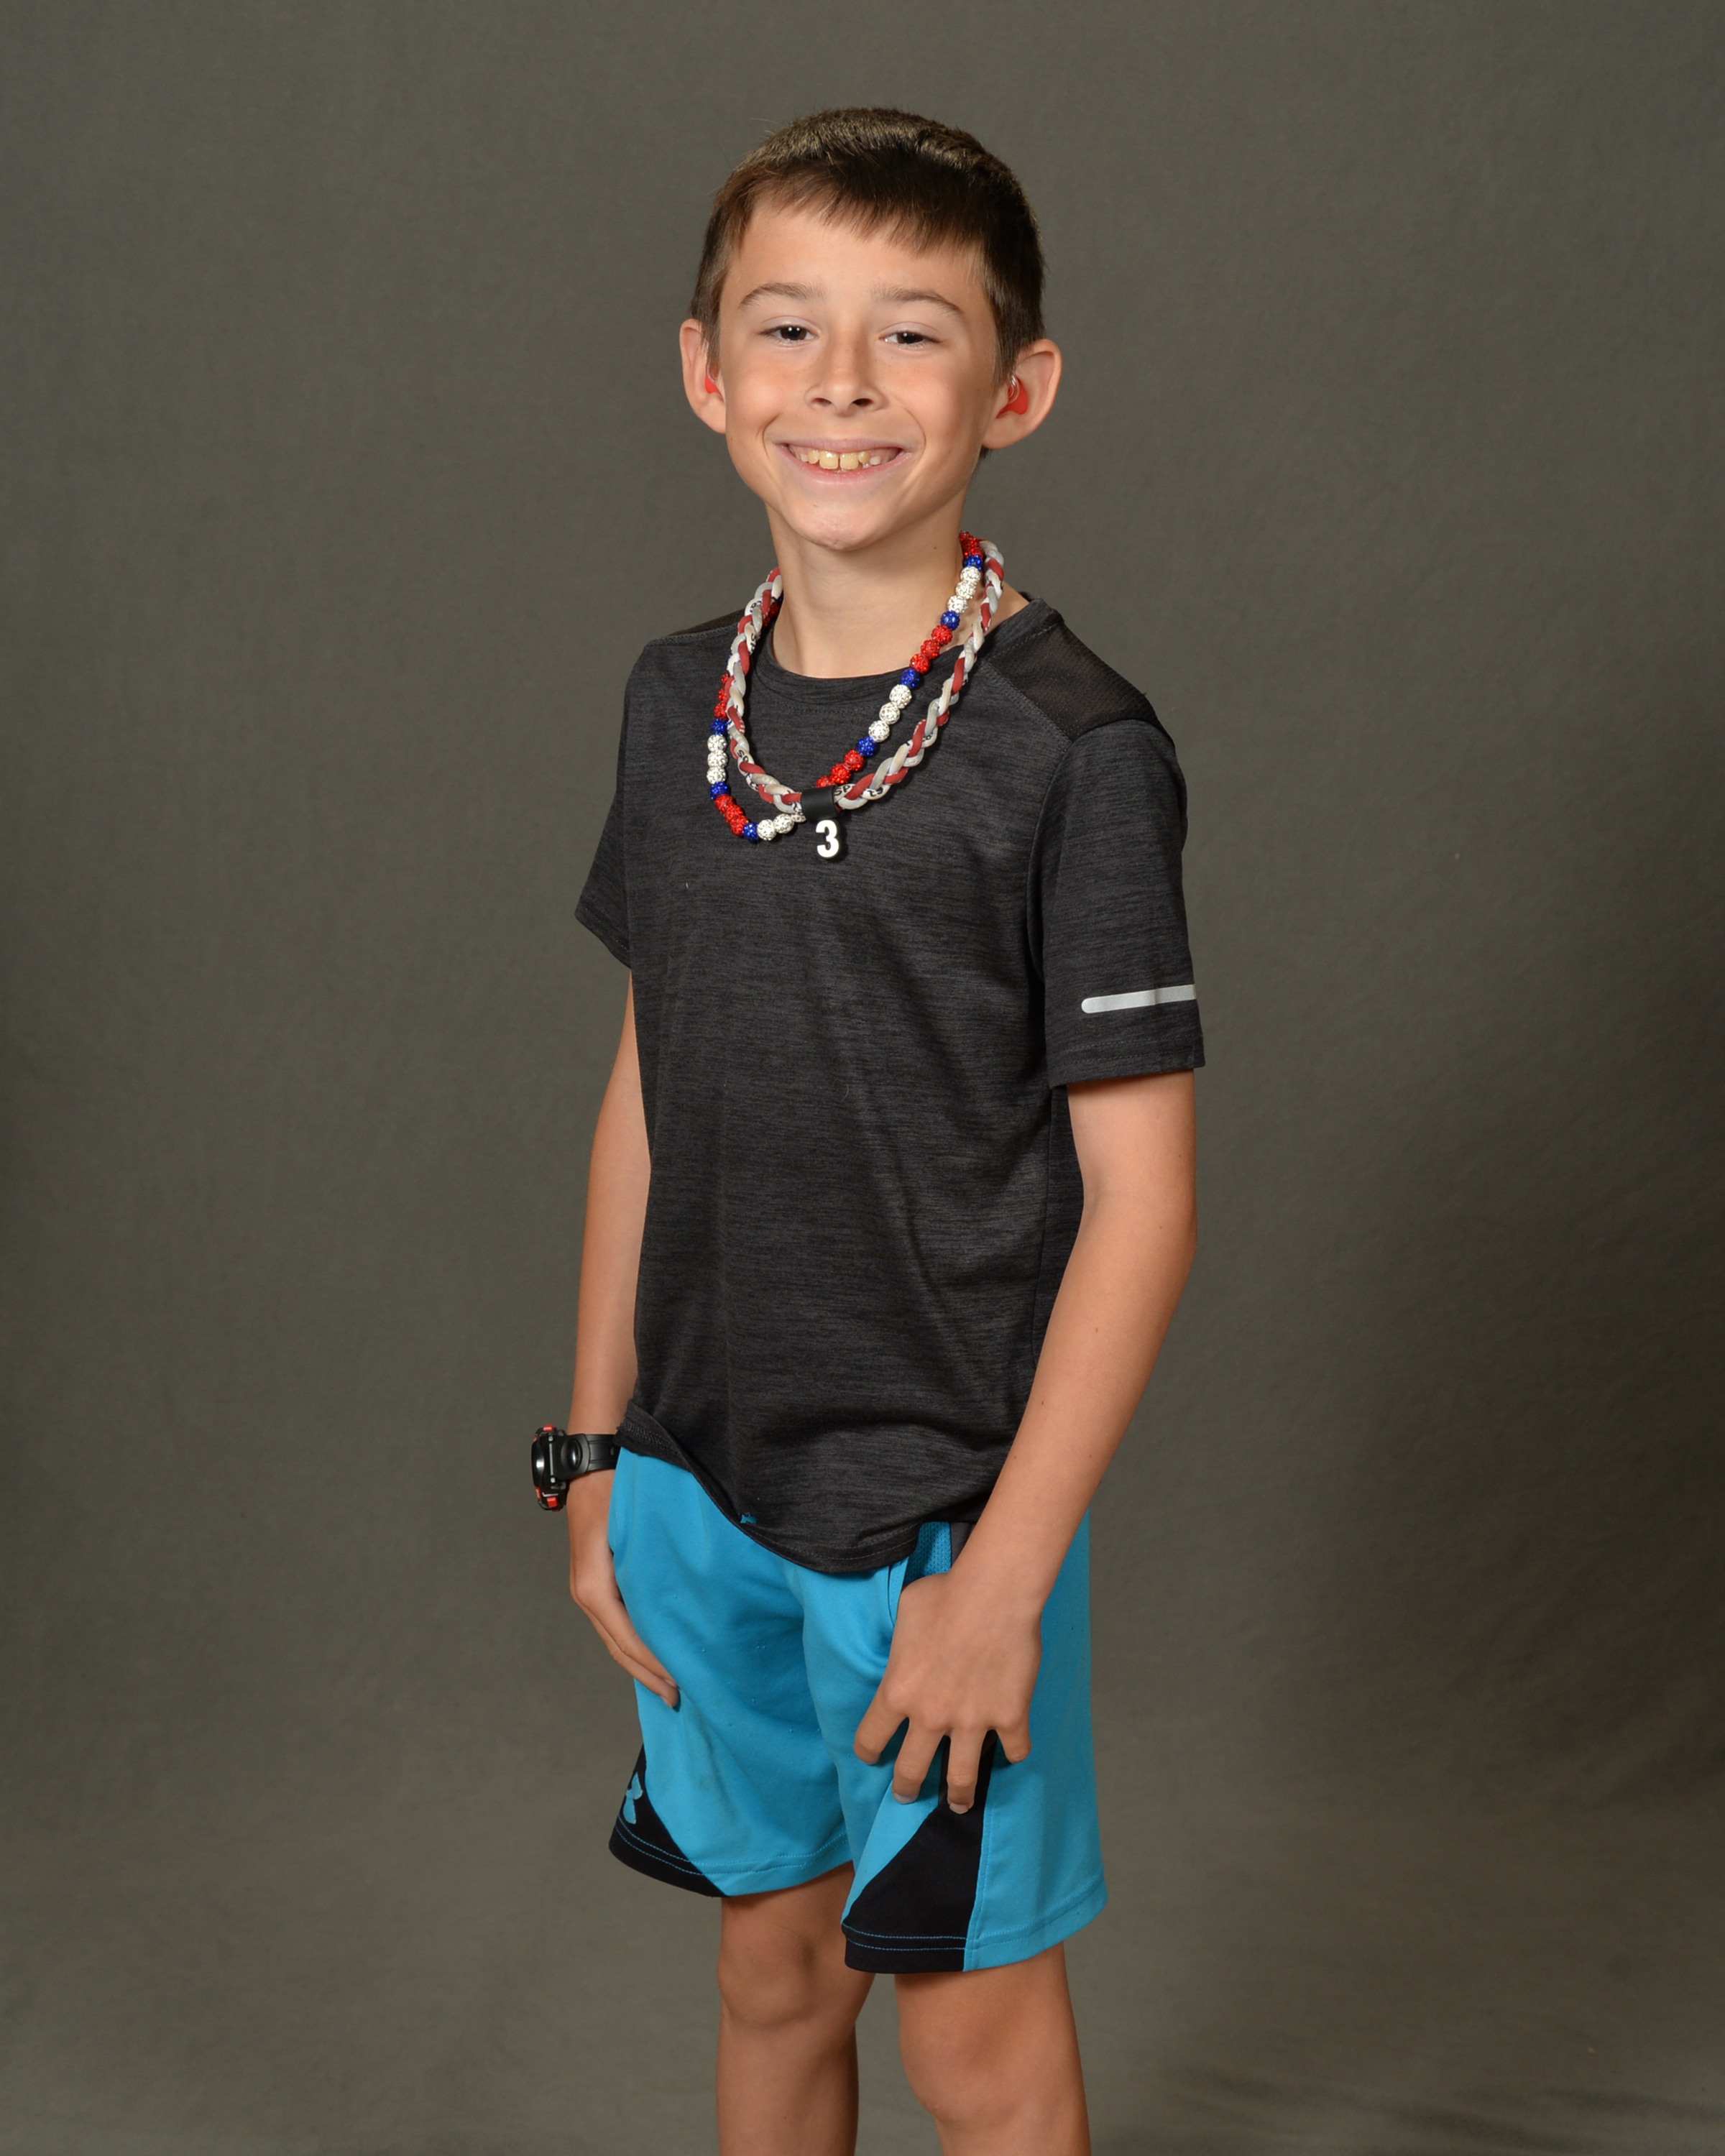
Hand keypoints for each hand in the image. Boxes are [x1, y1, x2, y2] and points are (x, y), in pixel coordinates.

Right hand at [566, 1472, 678, 1707]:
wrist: (596, 1459)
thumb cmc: (618, 1487)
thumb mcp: (634, 1527)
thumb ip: (652, 1565)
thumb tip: (684, 1600)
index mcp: (593, 1586)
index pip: (626, 1639)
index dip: (653, 1666)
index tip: (680, 1686)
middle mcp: (587, 1591)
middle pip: (618, 1647)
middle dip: (647, 1675)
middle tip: (678, 1700)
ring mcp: (589, 1586)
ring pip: (615, 1637)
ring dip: (640, 1663)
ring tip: (669, 1684)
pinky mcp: (598, 1579)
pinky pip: (616, 1621)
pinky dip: (634, 1642)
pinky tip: (655, 1651)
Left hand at [853, 1569, 1038, 1812]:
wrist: (995, 1592)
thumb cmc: (946, 1594)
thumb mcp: (905, 1614)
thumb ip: (901, 1644)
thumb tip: (907, 1648)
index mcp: (898, 1693)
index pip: (870, 1739)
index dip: (868, 1751)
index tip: (872, 1756)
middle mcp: (930, 1717)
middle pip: (910, 1772)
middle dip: (906, 1789)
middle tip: (907, 1795)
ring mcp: (972, 1722)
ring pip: (961, 1780)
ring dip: (958, 1796)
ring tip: (958, 1804)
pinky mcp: (1009, 1718)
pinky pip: (1013, 1751)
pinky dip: (1013, 1752)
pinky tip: (1011, 1749)